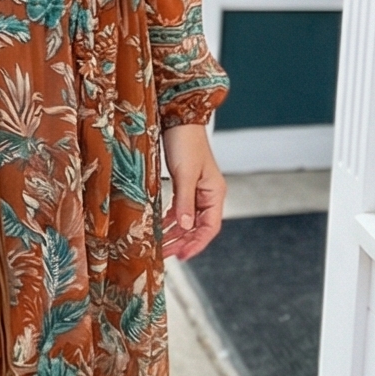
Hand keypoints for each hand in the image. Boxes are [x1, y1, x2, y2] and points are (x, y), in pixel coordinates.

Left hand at [162, 121, 224, 259]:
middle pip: (197, 227)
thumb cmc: (186, 142)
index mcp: (215, 193)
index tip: (183, 256)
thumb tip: (184, 226)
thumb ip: (184, 201)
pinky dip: (169, 220)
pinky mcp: (184, 186)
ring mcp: (196, 191)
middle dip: (182, 242)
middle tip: (165, 254)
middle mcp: (207, 195)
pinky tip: (159, 228)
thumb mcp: (185, 174)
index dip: (197, 243)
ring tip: (160, 245)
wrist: (178, 119)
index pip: (210, 227)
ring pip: (186, 220)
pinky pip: (178, 210)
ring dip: (174, 233)